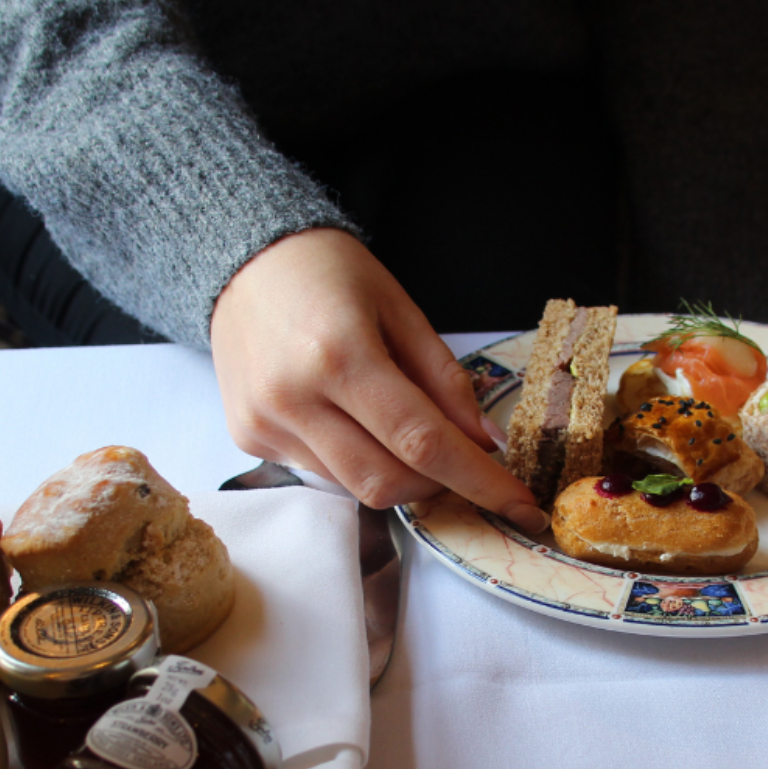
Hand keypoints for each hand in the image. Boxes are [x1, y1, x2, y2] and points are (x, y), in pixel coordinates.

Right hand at [210, 228, 547, 532]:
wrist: (244, 260)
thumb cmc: (329, 273)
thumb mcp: (401, 308)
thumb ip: (444, 379)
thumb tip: (481, 443)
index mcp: (339, 355)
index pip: (422, 441)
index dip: (478, 481)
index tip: (522, 508)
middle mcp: (293, 398)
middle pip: (387, 481)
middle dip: (439, 484)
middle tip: (461, 457)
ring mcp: (264, 424)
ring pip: (354, 485)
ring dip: (397, 471)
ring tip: (394, 420)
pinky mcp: (248, 438)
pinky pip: (321, 473)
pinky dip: (356, 459)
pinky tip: (349, 415)